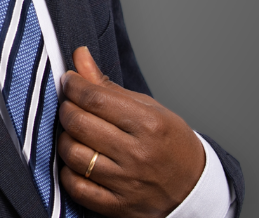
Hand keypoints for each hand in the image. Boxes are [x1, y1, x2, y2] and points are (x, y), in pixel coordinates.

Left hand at [58, 47, 204, 217]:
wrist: (194, 187)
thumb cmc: (169, 141)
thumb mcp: (146, 106)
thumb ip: (107, 84)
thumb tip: (79, 55)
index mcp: (148, 124)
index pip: (94, 97)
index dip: (73, 84)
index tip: (70, 80)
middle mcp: (138, 154)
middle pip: (79, 123)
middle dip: (66, 108)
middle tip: (70, 104)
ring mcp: (128, 183)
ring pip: (73, 154)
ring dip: (65, 138)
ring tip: (74, 132)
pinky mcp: (119, 206)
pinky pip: (77, 187)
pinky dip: (68, 172)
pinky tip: (77, 161)